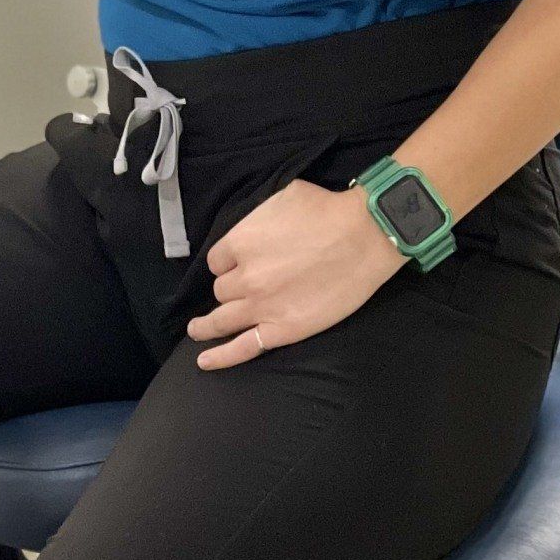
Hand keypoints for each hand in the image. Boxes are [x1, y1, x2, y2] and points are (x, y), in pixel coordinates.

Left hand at [187, 179, 405, 369]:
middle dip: (230, 287)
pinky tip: (205, 361)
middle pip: (221, 289)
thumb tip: (251, 229)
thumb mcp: (280, 197)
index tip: (237, 263)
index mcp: (240, 243)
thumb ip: (256, 218)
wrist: (363, 237)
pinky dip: (221, 357)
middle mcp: (244, 277)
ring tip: (197, 330)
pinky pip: (243, 347)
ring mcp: (261, 306)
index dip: (228, 262)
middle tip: (243, 286)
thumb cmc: (326, 211)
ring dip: (206, 326)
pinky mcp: (282, 330)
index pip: (217, 260)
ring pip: (222, 319)